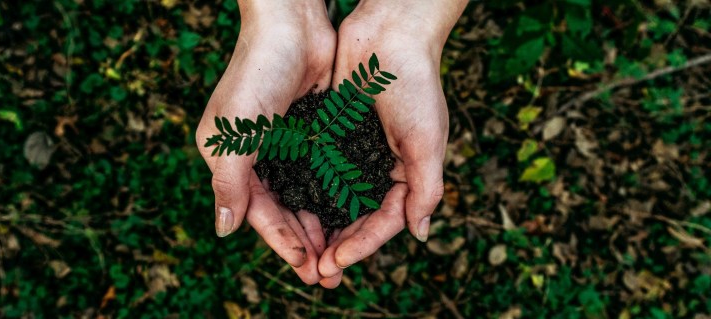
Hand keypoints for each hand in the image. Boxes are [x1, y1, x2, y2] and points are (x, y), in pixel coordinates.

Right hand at [195, 0, 334, 283]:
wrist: (292, 24)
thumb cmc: (256, 73)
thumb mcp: (235, 133)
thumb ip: (229, 183)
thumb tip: (224, 231)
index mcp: (229, 158)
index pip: (257, 211)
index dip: (281, 241)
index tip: (306, 266)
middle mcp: (255, 155)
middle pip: (282, 210)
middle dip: (303, 242)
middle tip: (327, 274)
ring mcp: (284, 144)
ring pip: (304, 196)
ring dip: (320, 226)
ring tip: (340, 255)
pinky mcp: (310, 132)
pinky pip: (322, 173)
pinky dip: (333, 196)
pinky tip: (349, 216)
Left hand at [316, 0, 468, 284]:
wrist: (389, 34)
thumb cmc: (416, 85)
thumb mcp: (427, 140)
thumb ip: (426, 188)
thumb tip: (420, 234)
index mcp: (407, 173)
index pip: (385, 221)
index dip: (363, 245)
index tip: (337, 261)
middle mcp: (380, 167)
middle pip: (358, 217)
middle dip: (339, 244)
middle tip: (316, 269)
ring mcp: (355, 152)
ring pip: (335, 199)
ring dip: (320, 225)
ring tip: (301, 249)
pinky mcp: (332, 134)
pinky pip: (318, 170)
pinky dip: (307, 191)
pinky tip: (290, 208)